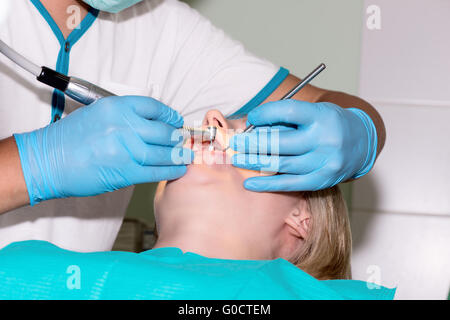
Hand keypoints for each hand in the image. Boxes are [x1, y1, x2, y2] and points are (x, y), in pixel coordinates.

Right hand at [14, 96, 192, 204]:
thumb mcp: (97, 113)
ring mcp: (126, 150)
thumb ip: (124, 116)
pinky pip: (156, 171)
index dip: (169, 115)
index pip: (153, 107)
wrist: (48, 161)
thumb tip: (149, 122)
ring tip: (187, 156)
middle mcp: (124, 126)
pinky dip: (170, 171)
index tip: (175, 120)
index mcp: (116, 107)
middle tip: (183, 140)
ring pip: (163, 152)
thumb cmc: (69, 139)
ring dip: (179, 155)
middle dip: (177, 137)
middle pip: (163, 131)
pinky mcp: (125, 172)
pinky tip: (179, 169)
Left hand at [229, 100, 376, 191]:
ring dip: (254, 162)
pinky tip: (250, 183)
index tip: (252, 117)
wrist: (362, 143)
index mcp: (322, 116)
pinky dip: (267, 184)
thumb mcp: (314, 112)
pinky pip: (290, 184)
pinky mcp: (321, 180)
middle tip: (234, 142)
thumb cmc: (330, 124)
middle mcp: (325, 139)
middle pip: (280, 142)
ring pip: (282, 164)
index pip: (288, 111)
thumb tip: (253, 127)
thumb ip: (287, 119)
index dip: (266, 114)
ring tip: (237, 160)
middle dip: (252, 142)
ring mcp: (324, 162)